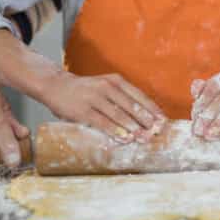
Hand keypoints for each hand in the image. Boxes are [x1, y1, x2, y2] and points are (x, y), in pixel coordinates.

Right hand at [41, 72, 165, 142]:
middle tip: (155, 133)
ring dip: (133, 128)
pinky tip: (124, 138)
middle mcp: (107, 87)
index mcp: (115, 81)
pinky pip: (102, 122)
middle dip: (145, 121)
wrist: (56, 86)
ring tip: (143, 138)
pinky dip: (115, 131)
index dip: (152, 109)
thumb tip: (142, 117)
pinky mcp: (83, 110)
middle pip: (131, 105)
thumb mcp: (105, 87)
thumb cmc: (85, 90)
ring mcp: (94, 98)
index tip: (162, 121)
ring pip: (119, 114)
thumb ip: (120, 98)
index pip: (139, 96)